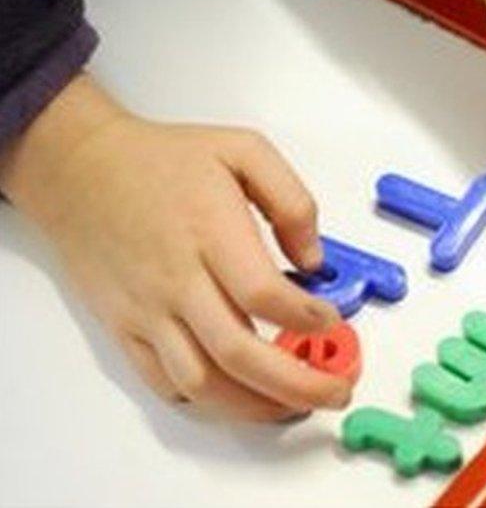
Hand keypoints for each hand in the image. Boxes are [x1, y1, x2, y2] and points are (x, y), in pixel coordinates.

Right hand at [0, 74, 349, 420]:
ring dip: (255, 405)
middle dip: (297, 383)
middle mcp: (177, 279)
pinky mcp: (126, 328)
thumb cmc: (162, 160)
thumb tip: (314, 260)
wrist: (80, 170)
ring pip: (202, 382)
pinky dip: (208, 401)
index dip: (306, 318)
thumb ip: (292, 201)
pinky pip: (165, 382)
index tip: (332, 322)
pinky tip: (240, 397)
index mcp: (210, 231)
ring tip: (295, 405)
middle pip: (238, 352)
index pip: (262, 294)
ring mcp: (148, 310)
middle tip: (336, 391)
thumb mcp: (243, 150)